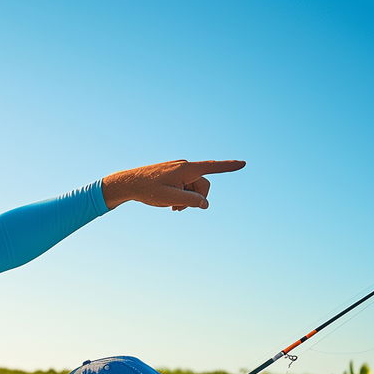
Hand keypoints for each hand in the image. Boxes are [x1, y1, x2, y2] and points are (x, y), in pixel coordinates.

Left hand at [101, 159, 245, 210]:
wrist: (129, 183)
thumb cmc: (148, 190)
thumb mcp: (169, 199)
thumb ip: (190, 201)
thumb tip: (205, 204)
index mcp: (186, 169)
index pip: (212, 167)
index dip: (229, 166)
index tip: (243, 163)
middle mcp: (185, 166)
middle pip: (202, 184)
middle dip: (196, 199)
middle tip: (179, 210)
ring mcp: (179, 169)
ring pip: (193, 187)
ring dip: (187, 199)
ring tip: (172, 208)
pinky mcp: (174, 174)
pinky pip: (185, 185)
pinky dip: (181, 195)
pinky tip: (170, 204)